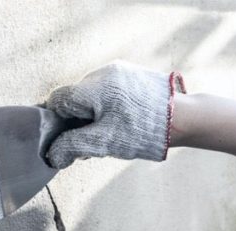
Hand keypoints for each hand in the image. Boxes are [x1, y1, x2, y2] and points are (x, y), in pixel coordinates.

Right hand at [45, 61, 184, 168]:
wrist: (184, 118)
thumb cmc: (143, 131)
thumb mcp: (103, 143)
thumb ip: (71, 147)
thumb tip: (51, 155)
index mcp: (94, 87)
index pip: (58, 100)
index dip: (58, 121)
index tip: (69, 137)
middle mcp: (103, 72)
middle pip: (74, 97)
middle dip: (76, 120)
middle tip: (92, 140)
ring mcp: (118, 71)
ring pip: (89, 94)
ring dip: (91, 114)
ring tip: (108, 132)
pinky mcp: (129, 74)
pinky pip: (105, 90)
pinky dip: (104, 106)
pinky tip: (119, 121)